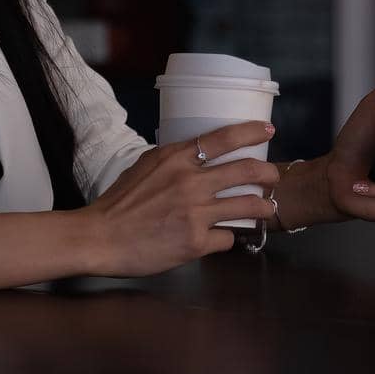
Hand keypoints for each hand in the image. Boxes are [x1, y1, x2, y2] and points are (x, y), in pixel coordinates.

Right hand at [82, 120, 280, 276]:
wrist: (100, 237)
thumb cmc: (119, 202)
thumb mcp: (145, 166)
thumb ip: (173, 159)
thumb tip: (197, 154)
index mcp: (176, 158)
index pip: (223, 138)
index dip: (251, 132)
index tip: (268, 131)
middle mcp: (190, 182)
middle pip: (247, 170)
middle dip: (269, 173)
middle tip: (274, 177)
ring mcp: (195, 213)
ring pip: (248, 205)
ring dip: (263, 206)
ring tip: (267, 208)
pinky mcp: (195, 242)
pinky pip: (227, 237)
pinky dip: (229, 237)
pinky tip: (226, 237)